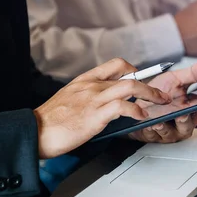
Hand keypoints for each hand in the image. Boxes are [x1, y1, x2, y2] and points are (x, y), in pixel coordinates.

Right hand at [33, 58, 170, 158]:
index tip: (144, 79)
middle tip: (161, 94)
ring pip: (130, 87)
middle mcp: (91, 85)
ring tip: (160, 103)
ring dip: (150, 95)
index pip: (115, 64)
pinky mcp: (95, 115)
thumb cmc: (50, 121)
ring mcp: (94, 99)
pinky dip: (137, 111)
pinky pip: (123, 107)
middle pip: (128, 75)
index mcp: (85, 80)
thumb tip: (106, 106)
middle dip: (150, 84)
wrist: (35, 132)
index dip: (134, 70)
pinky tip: (142, 117)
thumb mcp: (69, 100)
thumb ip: (88, 97)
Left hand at [128, 61, 196, 143]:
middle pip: (187, 125)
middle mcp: (182, 122)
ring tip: (159, 122)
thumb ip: (193, 74)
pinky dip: (149, 131)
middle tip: (183, 115)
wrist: (138, 101)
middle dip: (185, 121)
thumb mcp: (176, 80)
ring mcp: (168, 130)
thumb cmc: (160, 94)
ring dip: (165, 128)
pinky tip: (147, 125)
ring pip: (169, 133)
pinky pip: (151, 135)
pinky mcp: (153, 135)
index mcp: (191, 109)